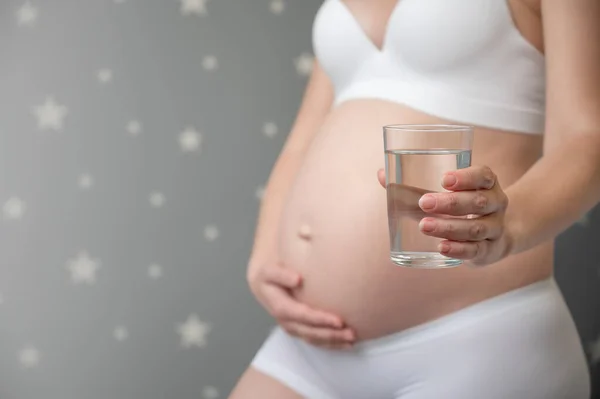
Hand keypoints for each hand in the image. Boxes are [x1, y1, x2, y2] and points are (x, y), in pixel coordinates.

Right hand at [247, 261, 355, 348]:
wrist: (265, 283)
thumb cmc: (270, 274)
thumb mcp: (269, 271)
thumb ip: (280, 274)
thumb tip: (297, 279)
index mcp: (278, 306)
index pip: (299, 315)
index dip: (318, 319)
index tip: (338, 320)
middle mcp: (286, 321)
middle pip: (308, 332)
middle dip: (330, 334)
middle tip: (351, 332)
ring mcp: (293, 328)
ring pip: (313, 339)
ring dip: (333, 341)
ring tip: (352, 339)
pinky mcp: (300, 330)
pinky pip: (316, 340)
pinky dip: (331, 344)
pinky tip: (347, 343)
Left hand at [378, 166, 513, 265]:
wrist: (496, 236)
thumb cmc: (461, 208)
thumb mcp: (445, 194)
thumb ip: (415, 187)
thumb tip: (381, 174)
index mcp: (486, 184)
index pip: (483, 176)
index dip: (466, 177)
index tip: (444, 179)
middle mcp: (495, 204)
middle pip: (478, 202)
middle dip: (450, 203)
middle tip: (423, 202)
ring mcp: (494, 229)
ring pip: (475, 228)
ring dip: (449, 227)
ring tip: (424, 226)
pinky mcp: (488, 250)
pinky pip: (475, 250)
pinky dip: (458, 249)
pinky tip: (441, 247)